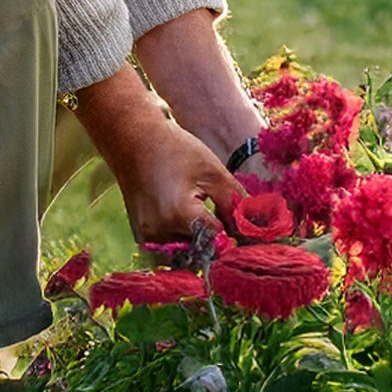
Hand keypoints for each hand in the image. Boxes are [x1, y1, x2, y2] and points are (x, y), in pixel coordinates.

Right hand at [114, 111, 239, 241]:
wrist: (133, 140)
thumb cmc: (175, 150)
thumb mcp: (213, 172)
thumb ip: (237, 205)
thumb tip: (258, 232)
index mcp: (179, 215)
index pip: (220, 242)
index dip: (235, 234)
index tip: (243, 226)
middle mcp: (160, 232)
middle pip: (204, 249)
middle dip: (218, 237)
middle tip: (218, 209)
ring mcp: (148, 237)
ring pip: (189, 251)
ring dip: (201, 238)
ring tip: (198, 208)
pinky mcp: (142, 237)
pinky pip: (172, 248)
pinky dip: (184, 237)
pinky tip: (184, 215)